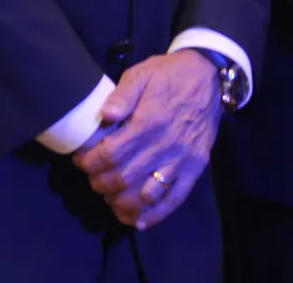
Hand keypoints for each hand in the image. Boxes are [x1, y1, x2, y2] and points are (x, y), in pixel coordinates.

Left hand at [73, 50, 219, 228]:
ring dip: (122, 202)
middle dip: (100, 183)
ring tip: (111, 195)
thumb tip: (105, 115)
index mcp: (149, 122)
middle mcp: (165, 145)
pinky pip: (176, 198)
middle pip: (123, 178)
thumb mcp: (142, 73)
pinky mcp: (196, 167)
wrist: (210, 76)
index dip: (90, 163)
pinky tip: (138, 220)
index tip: (82, 160)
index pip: (110, 155)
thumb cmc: (171, 74)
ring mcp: (182, 159)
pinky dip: (155, 214)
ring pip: (146, 194)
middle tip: (94, 177)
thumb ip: (122, 95)